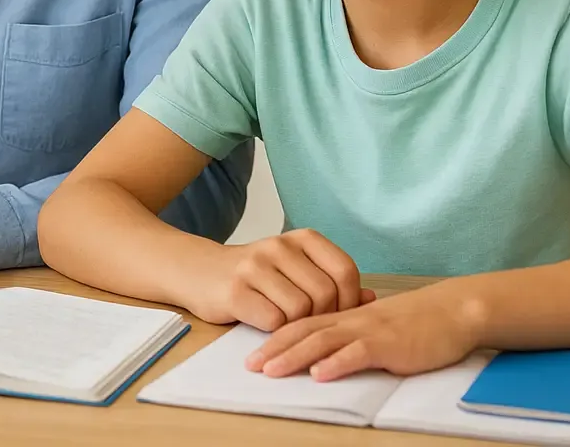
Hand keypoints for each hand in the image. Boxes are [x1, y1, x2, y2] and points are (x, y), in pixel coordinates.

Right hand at [197, 229, 374, 327]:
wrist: (199, 271)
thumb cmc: (256, 275)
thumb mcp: (296, 269)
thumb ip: (331, 281)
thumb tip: (370, 298)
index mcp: (301, 238)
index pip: (344, 270)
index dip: (349, 300)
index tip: (337, 313)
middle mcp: (279, 246)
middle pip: (325, 295)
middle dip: (322, 318)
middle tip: (308, 324)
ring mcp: (255, 267)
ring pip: (300, 310)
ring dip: (296, 326)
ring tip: (284, 322)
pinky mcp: (235, 291)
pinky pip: (273, 322)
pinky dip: (275, 331)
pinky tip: (265, 323)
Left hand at [246, 280, 485, 381]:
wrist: (452, 310)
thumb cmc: (416, 321)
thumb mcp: (376, 325)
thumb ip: (351, 334)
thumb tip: (328, 351)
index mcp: (345, 316)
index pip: (302, 324)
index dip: (275, 338)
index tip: (253, 354)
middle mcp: (350, 321)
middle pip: (303, 332)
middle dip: (274, 349)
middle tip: (249, 366)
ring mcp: (369, 331)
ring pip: (323, 341)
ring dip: (294, 356)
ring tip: (271, 371)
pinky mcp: (389, 344)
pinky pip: (358, 353)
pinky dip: (337, 363)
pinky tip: (320, 374)